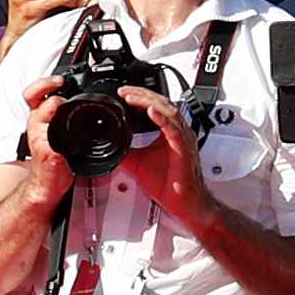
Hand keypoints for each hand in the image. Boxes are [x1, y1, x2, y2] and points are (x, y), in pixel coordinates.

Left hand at [102, 84, 214, 217]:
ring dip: (148, 102)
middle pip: (161, 103)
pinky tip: (151, 111)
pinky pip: (174, 129)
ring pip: (168, 111)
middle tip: (124, 91)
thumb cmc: (170, 184)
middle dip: (141, 94)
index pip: (156, 105)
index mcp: (169, 132)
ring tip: (132, 97)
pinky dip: (162, 118)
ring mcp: (183, 139)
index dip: (140, 96)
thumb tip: (109, 145)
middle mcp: (178, 132)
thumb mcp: (138, 164)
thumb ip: (125, 151)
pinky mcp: (184, 149)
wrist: (185, 202)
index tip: (123, 93)